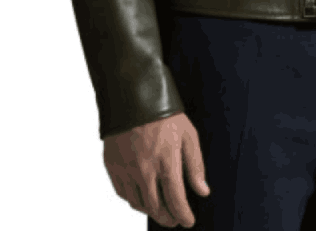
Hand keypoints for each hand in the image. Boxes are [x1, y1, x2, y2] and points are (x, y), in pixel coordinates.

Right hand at [103, 112, 210, 227]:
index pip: (176, 199)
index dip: (183, 215)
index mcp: (166, 161)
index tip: (188, 221)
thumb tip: (202, 191)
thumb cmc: (165, 115)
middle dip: (168, 218)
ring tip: (161, 210)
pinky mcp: (113, 166)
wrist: (134, 97)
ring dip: (151, 211)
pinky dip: (134, 200)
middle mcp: (145, 169)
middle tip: (175, 220)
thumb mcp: (188, 135)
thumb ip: (195, 165)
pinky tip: (142, 197)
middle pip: (156, 207)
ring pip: (138, 204)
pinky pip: (123, 193)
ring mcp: (126, 169)